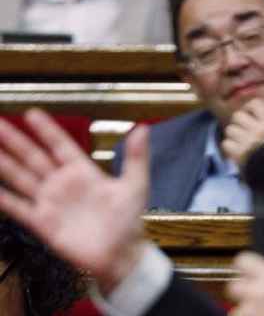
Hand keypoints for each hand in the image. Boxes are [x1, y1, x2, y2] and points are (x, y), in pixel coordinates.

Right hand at [0, 109, 149, 293]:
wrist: (121, 256)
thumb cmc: (130, 221)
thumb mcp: (136, 185)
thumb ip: (136, 157)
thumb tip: (143, 128)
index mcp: (84, 172)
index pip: (61, 146)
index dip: (47, 130)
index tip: (32, 114)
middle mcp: (64, 184)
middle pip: (34, 157)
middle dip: (16, 141)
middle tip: (0, 124)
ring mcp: (51, 203)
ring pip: (22, 178)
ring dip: (5, 164)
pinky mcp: (43, 223)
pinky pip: (19, 208)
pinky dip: (5, 198)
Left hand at [222, 99, 263, 164]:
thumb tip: (255, 113)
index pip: (255, 104)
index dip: (249, 107)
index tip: (250, 114)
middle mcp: (258, 130)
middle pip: (237, 116)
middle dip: (238, 123)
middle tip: (243, 132)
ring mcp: (248, 142)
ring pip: (229, 129)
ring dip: (233, 136)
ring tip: (240, 144)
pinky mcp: (239, 154)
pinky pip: (226, 144)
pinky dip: (229, 148)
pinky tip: (237, 153)